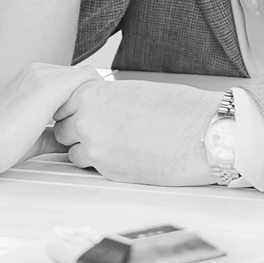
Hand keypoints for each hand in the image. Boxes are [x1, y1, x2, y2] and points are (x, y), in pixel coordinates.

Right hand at [0, 62, 101, 174]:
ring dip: (97, 94)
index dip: (85, 96)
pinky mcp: (48, 86)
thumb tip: (71, 140)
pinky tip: (101, 113)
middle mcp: (36, 71)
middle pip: (81, 75)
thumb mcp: (34, 136)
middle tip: (108, 116)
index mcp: (30, 78)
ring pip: (85, 75)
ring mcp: (42, 75)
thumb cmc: (1, 145)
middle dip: (95, 94)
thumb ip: (53, 133)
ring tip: (106, 117)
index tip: (97, 115)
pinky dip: (96, 93)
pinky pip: (85, 78)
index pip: (69, 79)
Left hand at [51, 79, 217, 184]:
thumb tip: (92, 107)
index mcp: (92, 94)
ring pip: (73, 152)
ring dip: (86, 150)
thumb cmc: (178, 108)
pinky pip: (91, 169)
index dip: (72, 110)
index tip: (82, 113)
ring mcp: (96, 149)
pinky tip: (123, 155)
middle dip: (75, 131)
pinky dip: (101, 164)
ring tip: (114, 143)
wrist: (203, 134)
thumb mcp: (133, 90)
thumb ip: (104, 99)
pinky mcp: (110, 172)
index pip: (61, 104)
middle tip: (99, 129)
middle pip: (61, 130)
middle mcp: (87, 121)